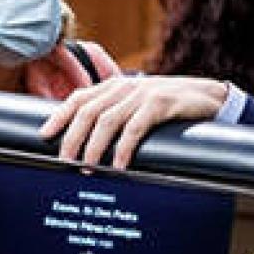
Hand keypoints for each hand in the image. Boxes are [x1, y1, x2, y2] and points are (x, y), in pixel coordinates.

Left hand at [39, 76, 229, 169]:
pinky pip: (135, 127)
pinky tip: (119, 165)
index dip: (59, 115)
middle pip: (87, 111)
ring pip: (107, 120)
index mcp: (114, 86)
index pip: (78, 98)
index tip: (44, 135)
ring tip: (87, 167)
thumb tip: (87, 140)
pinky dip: (124, 148)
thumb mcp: (137, 104)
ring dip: (94, 146)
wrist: (208, 96)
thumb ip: (115, 112)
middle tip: (65, 160)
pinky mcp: (161, 103)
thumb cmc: (169, 105)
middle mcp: (124, 87)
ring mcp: (142, 93)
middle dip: (72, 137)